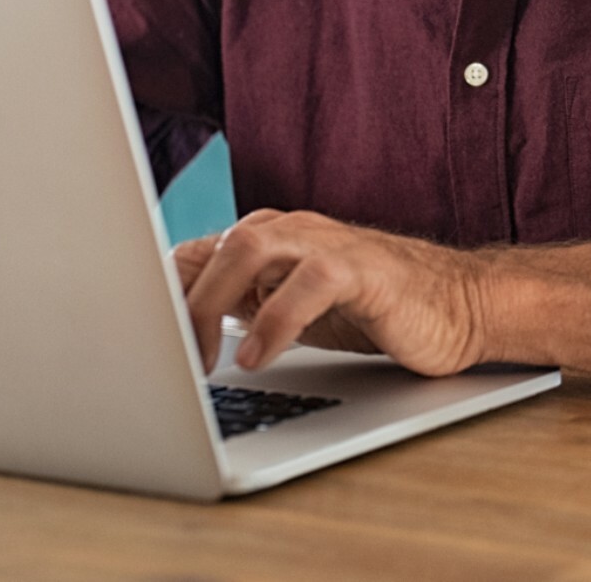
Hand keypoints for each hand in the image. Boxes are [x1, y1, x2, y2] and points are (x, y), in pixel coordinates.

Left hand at [171, 210, 488, 377]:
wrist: (456, 306)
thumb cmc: (371, 308)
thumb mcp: (289, 309)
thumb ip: (238, 302)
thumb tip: (168, 323)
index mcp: (269, 241)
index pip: (194, 253)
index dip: (156, 297)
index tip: (134, 346)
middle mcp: (293, 232)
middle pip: (214, 246)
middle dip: (179, 302)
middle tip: (164, 359)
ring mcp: (329, 245)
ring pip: (251, 247)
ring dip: (213, 302)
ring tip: (202, 358)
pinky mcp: (364, 269)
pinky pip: (309, 282)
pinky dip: (274, 321)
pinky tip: (256, 356)